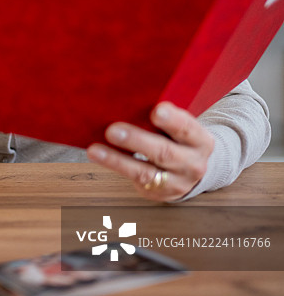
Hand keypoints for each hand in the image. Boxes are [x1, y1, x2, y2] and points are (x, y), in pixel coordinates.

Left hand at [86, 102, 214, 201]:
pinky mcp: (160, 193)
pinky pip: (136, 181)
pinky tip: (100, 158)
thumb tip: (130, 102)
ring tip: (95, 150)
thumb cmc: (180, 139)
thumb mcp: (183, 127)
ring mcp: (176, 182)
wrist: (195, 170)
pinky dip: (117, 168)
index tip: (156, 110)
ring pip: (145, 172)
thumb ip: (166, 119)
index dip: (172, 120)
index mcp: (200, 141)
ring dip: (117, 161)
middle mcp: (192, 164)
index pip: (187, 129)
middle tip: (112, 130)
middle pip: (163, 152)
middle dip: (136, 141)